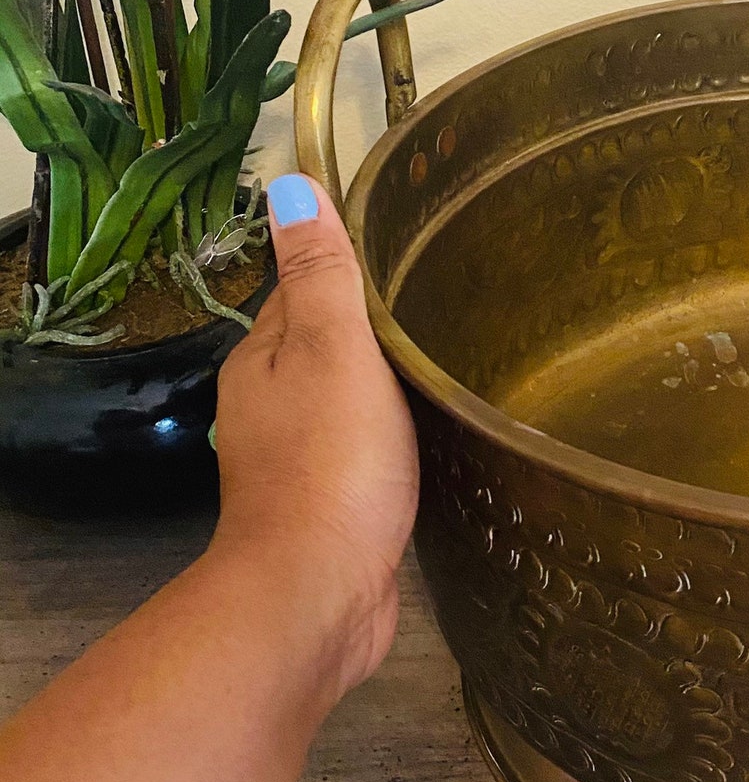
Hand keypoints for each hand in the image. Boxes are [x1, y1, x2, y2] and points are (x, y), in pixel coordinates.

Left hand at [208, 174, 418, 702]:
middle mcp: (269, 408)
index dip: (350, 265)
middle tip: (451, 300)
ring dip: (388, 385)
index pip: (304, 289)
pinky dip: (393, 439)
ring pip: (346, 402)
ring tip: (453, 362)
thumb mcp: (331, 350)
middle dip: (377, 326)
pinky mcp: (332, 510)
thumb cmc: (327, 464)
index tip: (411, 242)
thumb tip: (289, 184)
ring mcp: (300, 462)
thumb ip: (321, 273)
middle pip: (325, 346)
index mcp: (261, 362)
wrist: (317, 597)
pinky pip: (364, 454)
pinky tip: (434, 437)